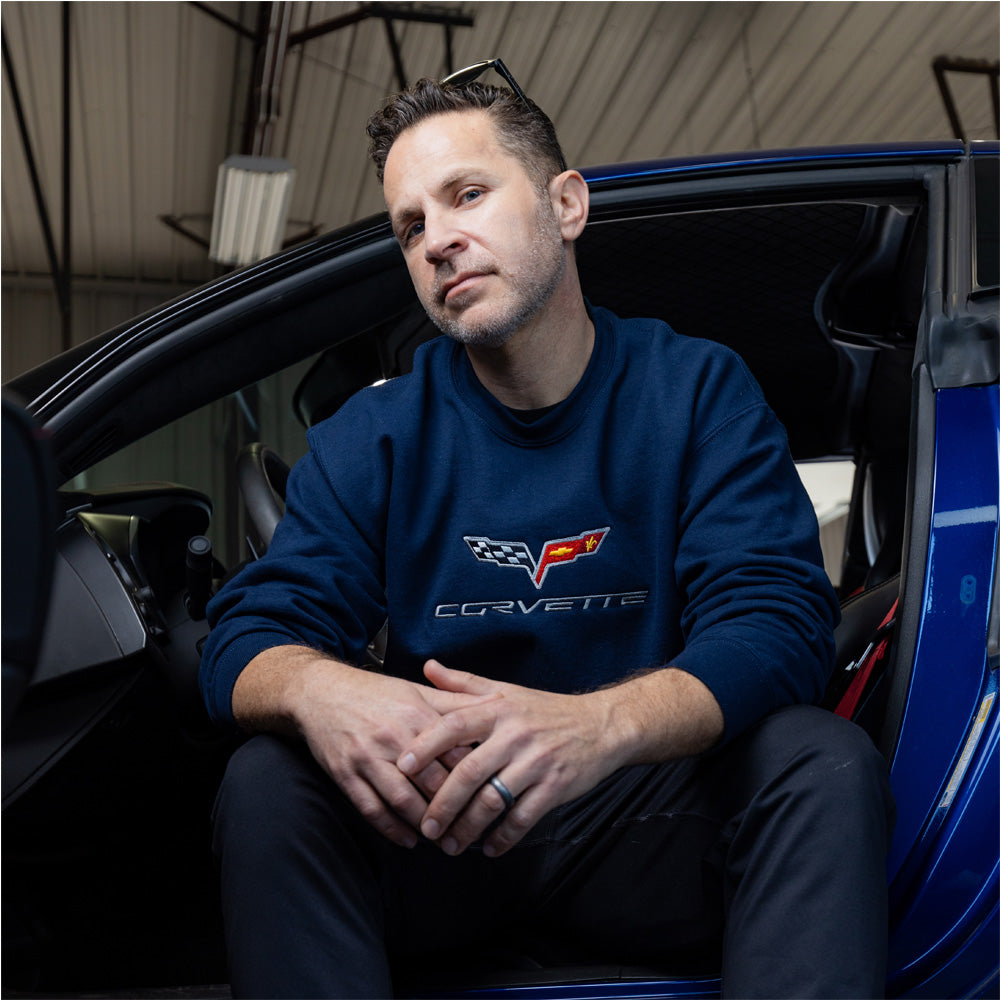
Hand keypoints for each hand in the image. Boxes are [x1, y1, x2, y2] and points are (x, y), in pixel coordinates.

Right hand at [235, 647, 496, 848]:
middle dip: (454, 811)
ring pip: (403, 800)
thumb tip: (501, 700)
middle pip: (432, 782)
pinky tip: (408, 840)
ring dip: (425, 825)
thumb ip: (458, 701)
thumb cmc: (375, 693)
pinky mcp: (345, 774)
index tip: (491, 799)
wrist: (320, 692)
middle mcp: (394, 737)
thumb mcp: (417, 691)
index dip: (476, 779)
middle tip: (472, 832)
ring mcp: (367, 757)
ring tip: (444, 841)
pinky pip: (371, 808)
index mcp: (417, 715)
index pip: (455, 754)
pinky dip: (391, 829)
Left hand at [397, 660, 630, 857]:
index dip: (426, 746)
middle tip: (425, 826)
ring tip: (451, 844)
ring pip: (494, 800)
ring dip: (468, 827)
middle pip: (470, 771)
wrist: (601, 725)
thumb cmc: (546, 710)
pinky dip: (503, 837)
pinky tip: (489, 847)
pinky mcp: (556, 786)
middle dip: (443, 803)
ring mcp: (537, 762)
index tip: (402, 767)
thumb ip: (464, 683)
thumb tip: (428, 667)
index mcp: (499, 709)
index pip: (455, 725)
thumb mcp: (506, 690)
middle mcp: (516, 734)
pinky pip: (523, 818)